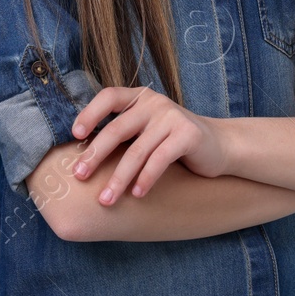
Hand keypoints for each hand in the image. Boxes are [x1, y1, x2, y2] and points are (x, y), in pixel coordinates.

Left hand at [67, 87, 226, 205]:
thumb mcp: (147, 130)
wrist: (220, 145)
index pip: (109, 96)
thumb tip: (83, 157)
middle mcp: (154, 103)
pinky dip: (146, 179)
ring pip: (137, 151)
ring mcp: (172, 117)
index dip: (90, 113)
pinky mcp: (188, 134)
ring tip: (106, 199)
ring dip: (119, 178)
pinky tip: (137, 194)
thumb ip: (124, 132)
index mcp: (140, 98)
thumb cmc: (173, 142)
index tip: (75, 134)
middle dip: (96, 154)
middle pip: (118, 128)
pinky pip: (160, 159)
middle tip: (79, 175)